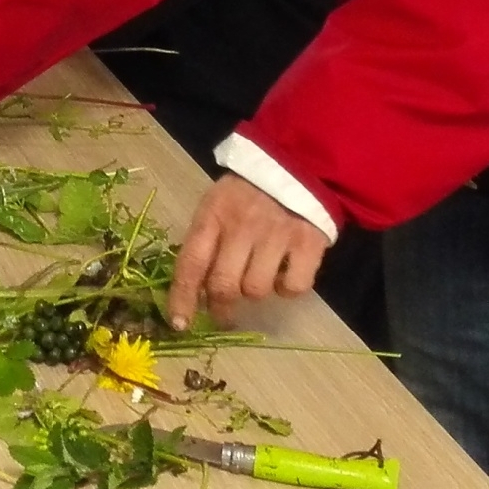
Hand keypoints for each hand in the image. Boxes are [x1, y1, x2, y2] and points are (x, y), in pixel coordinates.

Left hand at [167, 173, 329, 328]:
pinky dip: (287, 288)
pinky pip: (293, 287)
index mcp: (212, 215)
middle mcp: (242, 226)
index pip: (190, 263)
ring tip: (259, 273)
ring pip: (256, 290)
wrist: (298, 164)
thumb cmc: (247, 192)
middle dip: (220, 308)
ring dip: (255, 291)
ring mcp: (277, 235)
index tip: (179, 324)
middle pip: (223, 285)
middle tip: (223, 312)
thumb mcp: (216, 206)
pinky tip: (285, 272)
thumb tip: (192, 291)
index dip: (182, 298)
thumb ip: (204, 242)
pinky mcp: (309, 243)